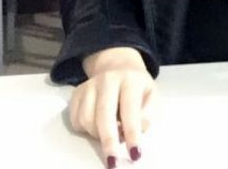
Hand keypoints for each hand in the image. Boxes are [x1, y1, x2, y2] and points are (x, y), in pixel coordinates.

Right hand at [69, 47, 155, 167]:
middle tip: (113, 161)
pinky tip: (97, 124)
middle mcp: (108, 79)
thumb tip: (137, 130)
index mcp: (131, 79)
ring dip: (98, 135)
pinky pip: (76, 121)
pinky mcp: (76, 93)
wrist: (119, 67)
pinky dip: (86, 130)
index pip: (131, 108)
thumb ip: (148, 114)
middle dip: (109, 140)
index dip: (132, 132)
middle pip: (104, 114)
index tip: (135, 154)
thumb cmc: (138, 88)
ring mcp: (90, 84)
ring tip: (111, 133)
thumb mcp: (151, 96)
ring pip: (87, 119)